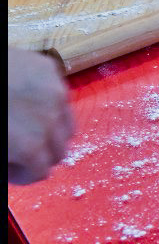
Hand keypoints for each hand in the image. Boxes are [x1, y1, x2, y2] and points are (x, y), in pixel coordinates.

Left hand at [8, 48, 73, 184]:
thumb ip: (7, 161)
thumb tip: (14, 165)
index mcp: (31, 146)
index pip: (42, 172)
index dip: (23, 173)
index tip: (11, 167)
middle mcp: (51, 121)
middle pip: (60, 151)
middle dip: (40, 154)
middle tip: (20, 147)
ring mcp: (54, 92)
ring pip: (66, 124)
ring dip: (50, 129)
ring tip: (27, 122)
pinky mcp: (49, 70)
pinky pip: (59, 96)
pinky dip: (46, 102)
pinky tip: (24, 97)